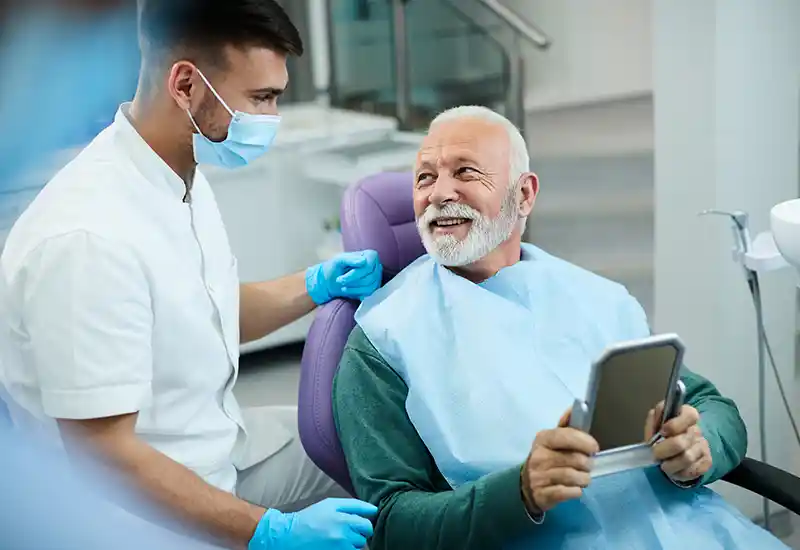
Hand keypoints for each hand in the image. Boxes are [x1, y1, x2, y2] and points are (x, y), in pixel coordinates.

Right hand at [249, 498, 377, 549]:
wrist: (289, 536)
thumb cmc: (311, 518)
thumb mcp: (329, 504)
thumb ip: (353, 505)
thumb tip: (374, 510)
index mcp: (341, 517)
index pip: (366, 522)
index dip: (366, 522)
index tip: (363, 521)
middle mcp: (342, 533)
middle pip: (364, 535)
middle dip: (360, 532)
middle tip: (348, 530)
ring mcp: (339, 547)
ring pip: (358, 546)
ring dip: (352, 543)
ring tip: (338, 538)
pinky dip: (346, 548)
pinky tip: (336, 545)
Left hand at [305, 250, 382, 304]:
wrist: (331, 280)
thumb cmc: (335, 267)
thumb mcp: (339, 260)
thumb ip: (351, 258)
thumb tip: (364, 261)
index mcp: (370, 255)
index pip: (368, 267)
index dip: (355, 274)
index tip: (342, 278)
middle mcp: (376, 266)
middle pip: (369, 278)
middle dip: (352, 282)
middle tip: (339, 281)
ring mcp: (376, 278)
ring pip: (369, 287)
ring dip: (353, 288)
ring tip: (343, 286)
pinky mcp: (373, 288)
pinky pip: (368, 294)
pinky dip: (356, 293)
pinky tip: (348, 290)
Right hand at [521, 409, 597, 512]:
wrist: (527, 486)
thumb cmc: (547, 459)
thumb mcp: (553, 440)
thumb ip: (567, 426)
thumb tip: (577, 406)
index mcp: (543, 439)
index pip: (567, 436)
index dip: (584, 441)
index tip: (594, 448)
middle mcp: (539, 456)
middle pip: (576, 459)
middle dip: (587, 464)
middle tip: (586, 465)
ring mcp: (540, 476)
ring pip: (575, 477)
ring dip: (584, 479)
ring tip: (582, 478)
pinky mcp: (543, 494)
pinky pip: (570, 492)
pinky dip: (576, 491)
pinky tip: (574, 488)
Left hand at [645, 403, 711, 483]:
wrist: (676, 448)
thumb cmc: (663, 432)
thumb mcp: (655, 421)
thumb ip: (654, 421)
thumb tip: (655, 431)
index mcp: (687, 414)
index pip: (689, 416)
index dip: (674, 425)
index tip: (661, 432)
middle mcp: (697, 430)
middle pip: (682, 442)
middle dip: (663, 450)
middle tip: (655, 454)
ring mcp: (703, 446)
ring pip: (687, 458)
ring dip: (671, 465)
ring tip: (663, 465)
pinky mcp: (707, 462)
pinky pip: (692, 471)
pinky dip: (679, 473)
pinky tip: (674, 470)